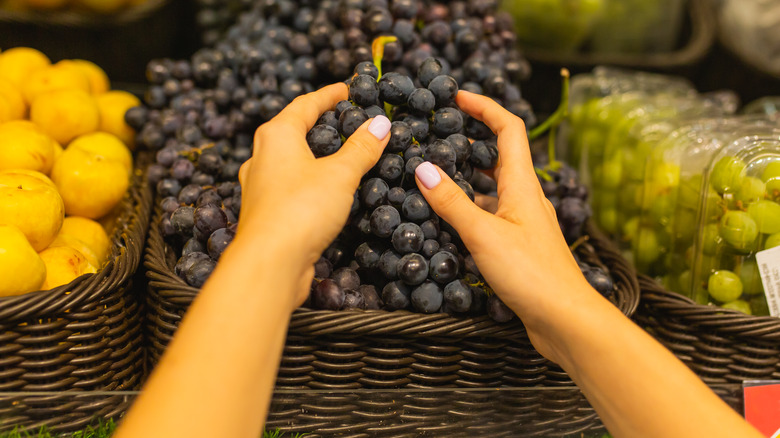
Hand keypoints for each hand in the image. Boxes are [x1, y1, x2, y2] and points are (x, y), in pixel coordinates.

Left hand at [236, 83, 390, 308]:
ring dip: (313, 154)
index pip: (305, 104)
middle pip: (293, 130)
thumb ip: (361, 148)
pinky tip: (324, 190)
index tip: (347, 89)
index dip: (329, 95)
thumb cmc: (301, 210)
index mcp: (276, 136)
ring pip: (289, 160)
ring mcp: (260, 186)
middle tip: (346, 120)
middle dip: (320, 123)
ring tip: (339, 154)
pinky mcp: (265, 212)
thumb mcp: (340, 175)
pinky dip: (309, 179)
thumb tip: (380, 124)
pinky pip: (289, 185)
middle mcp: (261, 157)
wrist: (269, 262)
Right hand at [414, 90, 595, 361]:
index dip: (485, 107)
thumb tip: (423, 169)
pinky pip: (491, 214)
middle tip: (438, 133)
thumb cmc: (530, 273)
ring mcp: (523, 222)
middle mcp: (526, 198)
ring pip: (493, 187)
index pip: (509, 129)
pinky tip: (449, 219)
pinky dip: (469, 208)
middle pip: (501, 155)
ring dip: (468, 176)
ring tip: (434, 172)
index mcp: (522, 185)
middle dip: (471, 139)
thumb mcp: (483, 234)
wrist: (564, 319)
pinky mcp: (519, 246)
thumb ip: (452, 203)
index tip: (456, 97)